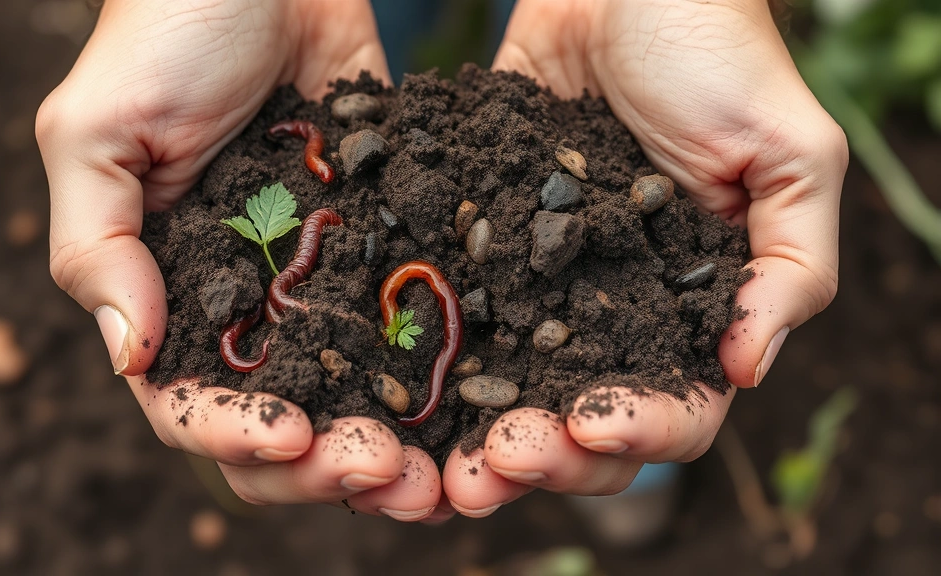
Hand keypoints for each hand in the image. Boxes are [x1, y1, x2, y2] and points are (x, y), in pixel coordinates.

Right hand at [37, 0, 439, 520]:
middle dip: (331, 471)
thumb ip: (99, 242)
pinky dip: (447, 377)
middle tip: (391, 480)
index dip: (238, 440)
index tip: (292, 442)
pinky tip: (487, 405)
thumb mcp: (98, 132)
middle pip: (291, 426)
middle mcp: (257, 309)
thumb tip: (131, 356)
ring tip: (443, 474)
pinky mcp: (390, 246)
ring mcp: (328, 285)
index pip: (197, 407)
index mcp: (179, 299)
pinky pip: (420, 325)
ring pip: (363, 399)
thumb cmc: (166, 36)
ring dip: (399, 447)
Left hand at [438, 0, 846, 516]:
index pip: (676, 409)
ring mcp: (538, 286)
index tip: (591, 429)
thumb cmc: (718, 55)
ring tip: (438, 453)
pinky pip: (450, 312)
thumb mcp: (789, 153)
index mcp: (690, 311)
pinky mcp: (479, 245)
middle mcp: (610, 314)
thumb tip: (745, 371)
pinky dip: (426, 359)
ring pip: (506, 390)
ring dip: (474, 433)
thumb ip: (790, 263)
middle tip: (494, 467)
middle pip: (578, 423)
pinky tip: (394, 382)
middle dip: (542, 457)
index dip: (639, 435)